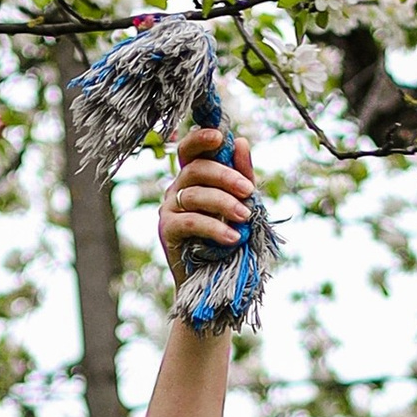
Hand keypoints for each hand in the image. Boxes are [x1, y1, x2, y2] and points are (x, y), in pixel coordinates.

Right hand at [159, 121, 255, 287]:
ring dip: (224, 204)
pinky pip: (190, 221)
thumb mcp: (241, 203)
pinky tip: (232, 237)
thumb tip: (241, 141)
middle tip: (249, 192)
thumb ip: (242, 175)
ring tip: (245, 218)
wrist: (215, 280)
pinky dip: (214, 227)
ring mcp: (169, 208)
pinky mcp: (167, 230)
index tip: (220, 137)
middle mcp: (177, 188)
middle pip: (196, 169)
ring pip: (195, 195)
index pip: (191, 149)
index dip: (201, 138)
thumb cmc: (229, 237)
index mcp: (193, 177)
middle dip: (226, 177)